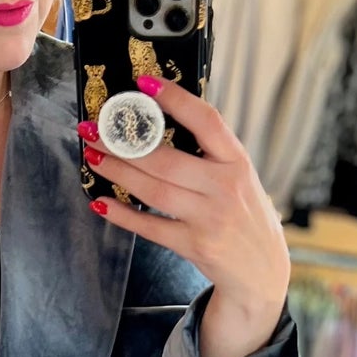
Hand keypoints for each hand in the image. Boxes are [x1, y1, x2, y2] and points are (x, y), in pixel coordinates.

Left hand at [81, 76, 290, 356]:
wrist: (262, 272)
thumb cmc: (244, 216)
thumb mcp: (240, 178)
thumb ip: (211, 154)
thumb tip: (161, 123)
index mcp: (238, 163)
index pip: (207, 121)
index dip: (176, 100)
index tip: (144, 84)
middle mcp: (225, 188)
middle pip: (166, 160)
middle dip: (125, 144)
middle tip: (95, 130)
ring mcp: (209, 219)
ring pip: (153, 191)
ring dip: (118, 172)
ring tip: (94, 156)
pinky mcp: (194, 245)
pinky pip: (149, 227)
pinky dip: (121, 214)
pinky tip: (99, 202)